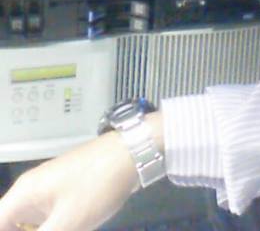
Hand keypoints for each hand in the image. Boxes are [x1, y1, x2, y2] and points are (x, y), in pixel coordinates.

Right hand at [0, 131, 140, 230]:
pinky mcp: (64, 193)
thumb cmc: (97, 185)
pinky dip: (51, 228)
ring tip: (68, 227)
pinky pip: (46, 219)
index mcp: (24, 194)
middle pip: (10, 223)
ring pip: (29, 223)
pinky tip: (69, 228)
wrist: (130, 154)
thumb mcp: (68, 222)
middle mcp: (30, 190)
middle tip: (56, 230)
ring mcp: (48, 190)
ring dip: (37, 230)